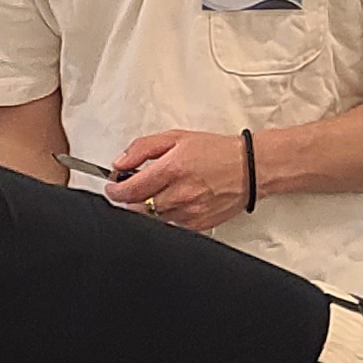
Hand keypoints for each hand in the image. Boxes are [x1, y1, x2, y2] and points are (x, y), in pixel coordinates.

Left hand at [104, 129, 251, 234]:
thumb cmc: (217, 152)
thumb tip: (120, 162)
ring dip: (147, 208)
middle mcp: (179, 194)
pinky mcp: (197, 225)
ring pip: (152, 219)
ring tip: (159, 192)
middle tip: (133, 188)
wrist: (250, 169)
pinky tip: (174, 201)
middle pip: (137, 208)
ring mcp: (188, 212)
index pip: (130, 190)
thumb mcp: (176, 137)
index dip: (115, 190)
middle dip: (130, 199)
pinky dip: (165, 216)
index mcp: (172, 169)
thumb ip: (143, 148)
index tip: (112, 187)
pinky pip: (170, 225)